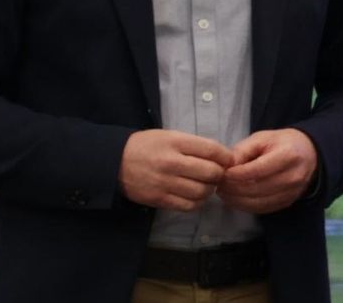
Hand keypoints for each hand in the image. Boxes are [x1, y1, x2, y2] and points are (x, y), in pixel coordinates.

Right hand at [119, 130, 235, 211]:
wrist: (114, 162)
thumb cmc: (146, 146)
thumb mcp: (169, 136)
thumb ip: (194, 145)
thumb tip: (221, 156)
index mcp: (175, 142)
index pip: (212, 150)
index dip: (226, 157)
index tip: (228, 160)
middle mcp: (171, 162)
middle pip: (211, 172)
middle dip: (219, 174)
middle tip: (217, 174)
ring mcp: (165, 183)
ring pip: (202, 191)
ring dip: (209, 190)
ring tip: (206, 185)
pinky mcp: (159, 199)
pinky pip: (188, 205)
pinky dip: (197, 202)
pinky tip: (195, 196)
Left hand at [218, 128, 318, 214]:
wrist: (308, 153)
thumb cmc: (282, 143)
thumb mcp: (262, 138)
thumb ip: (242, 151)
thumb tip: (225, 168)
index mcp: (288, 155)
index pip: (256, 170)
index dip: (235, 175)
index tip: (221, 174)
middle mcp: (293, 176)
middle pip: (256, 189)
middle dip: (232, 189)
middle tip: (218, 185)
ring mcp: (292, 192)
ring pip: (257, 203)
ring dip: (236, 200)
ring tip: (224, 193)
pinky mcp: (288, 202)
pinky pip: (262, 209)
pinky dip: (245, 206)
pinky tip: (235, 200)